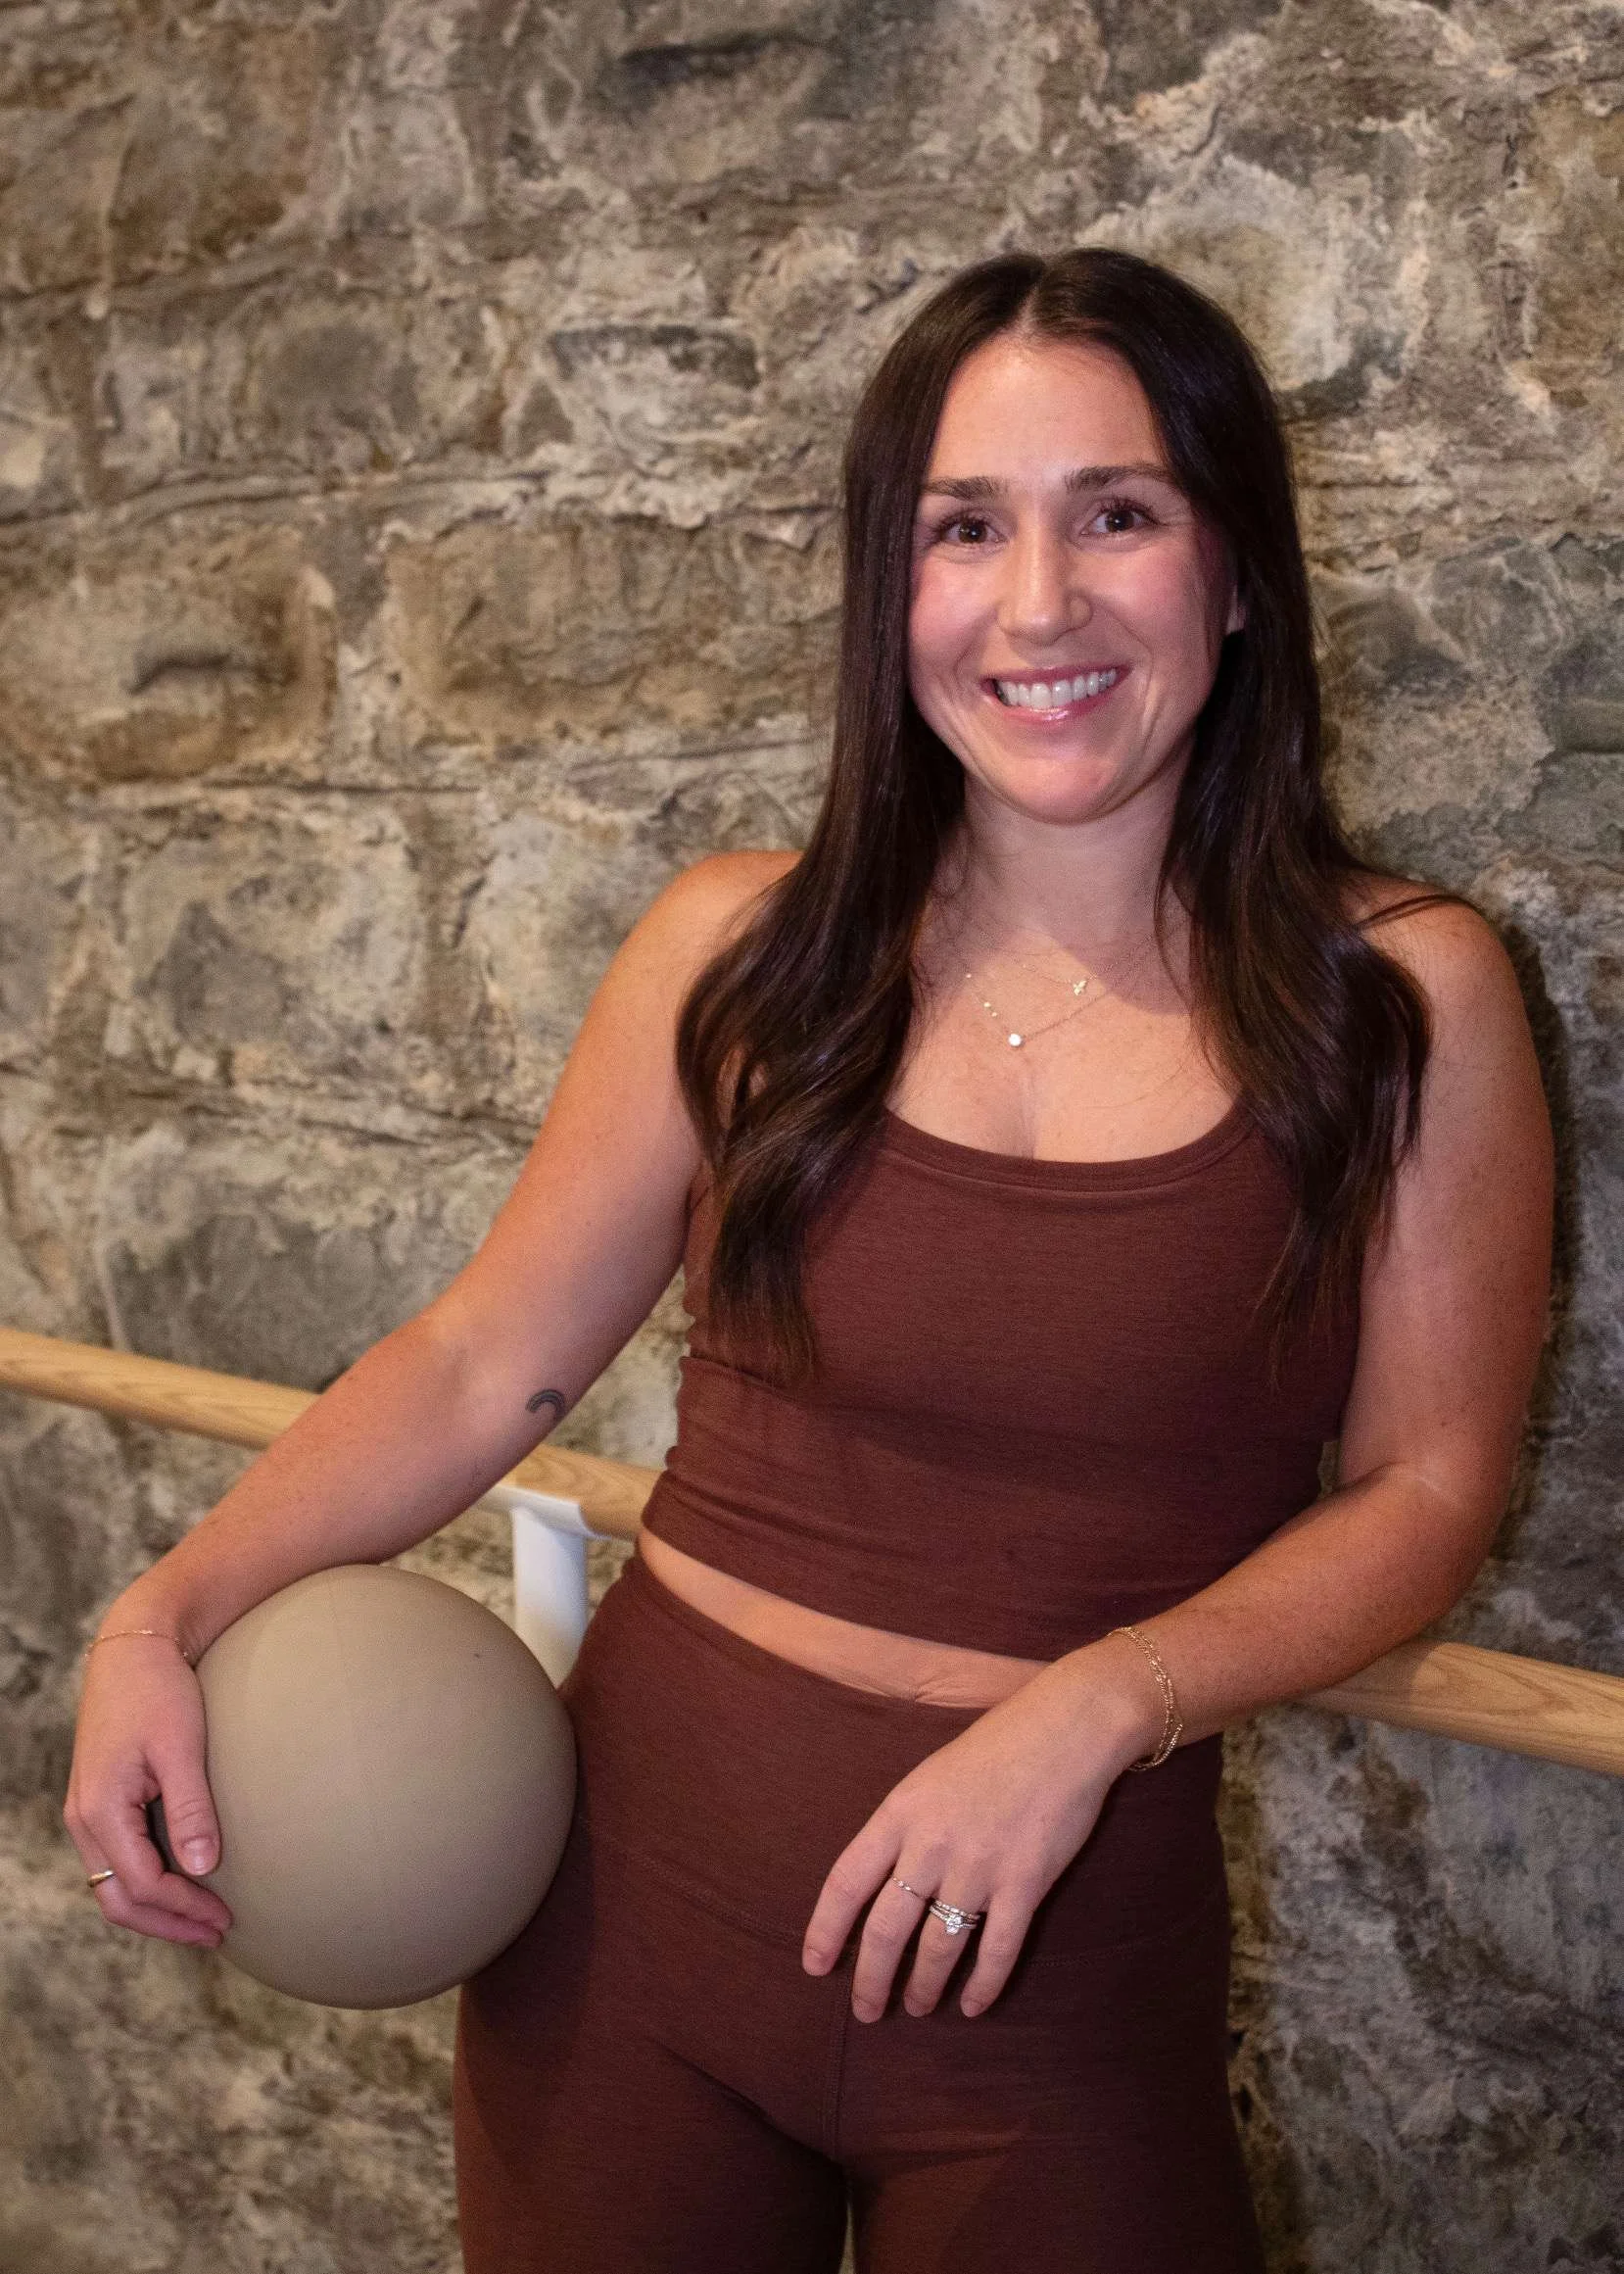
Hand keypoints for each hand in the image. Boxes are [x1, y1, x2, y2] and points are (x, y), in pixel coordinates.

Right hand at [64, 1634, 233, 1947]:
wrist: (134, 1648)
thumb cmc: (159, 1691)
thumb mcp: (181, 1747)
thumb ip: (191, 1809)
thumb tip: (203, 1869)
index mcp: (100, 1810)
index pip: (142, 1885)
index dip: (185, 1909)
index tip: (226, 1918)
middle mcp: (84, 1819)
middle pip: (119, 1900)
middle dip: (168, 1924)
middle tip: (217, 1934)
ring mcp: (87, 1812)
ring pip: (114, 1884)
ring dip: (156, 1908)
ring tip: (203, 1919)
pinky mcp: (100, 1801)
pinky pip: (116, 1860)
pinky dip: (146, 1883)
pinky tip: (182, 1881)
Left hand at [800, 1645, 1155, 2019]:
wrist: (1063, 1731)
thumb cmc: (994, 1748)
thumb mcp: (929, 1777)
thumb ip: (904, 1826)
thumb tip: (882, 1881)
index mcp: (900, 1812)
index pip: (846, 1882)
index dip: (825, 1929)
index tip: (814, 1966)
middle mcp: (931, 1844)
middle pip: (886, 1929)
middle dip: (870, 1978)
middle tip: (866, 2011)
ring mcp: (979, 1867)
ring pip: (938, 1948)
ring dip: (924, 1987)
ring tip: (918, 2008)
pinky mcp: (1025, 1884)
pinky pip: (997, 1950)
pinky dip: (983, 1985)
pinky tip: (973, 2006)